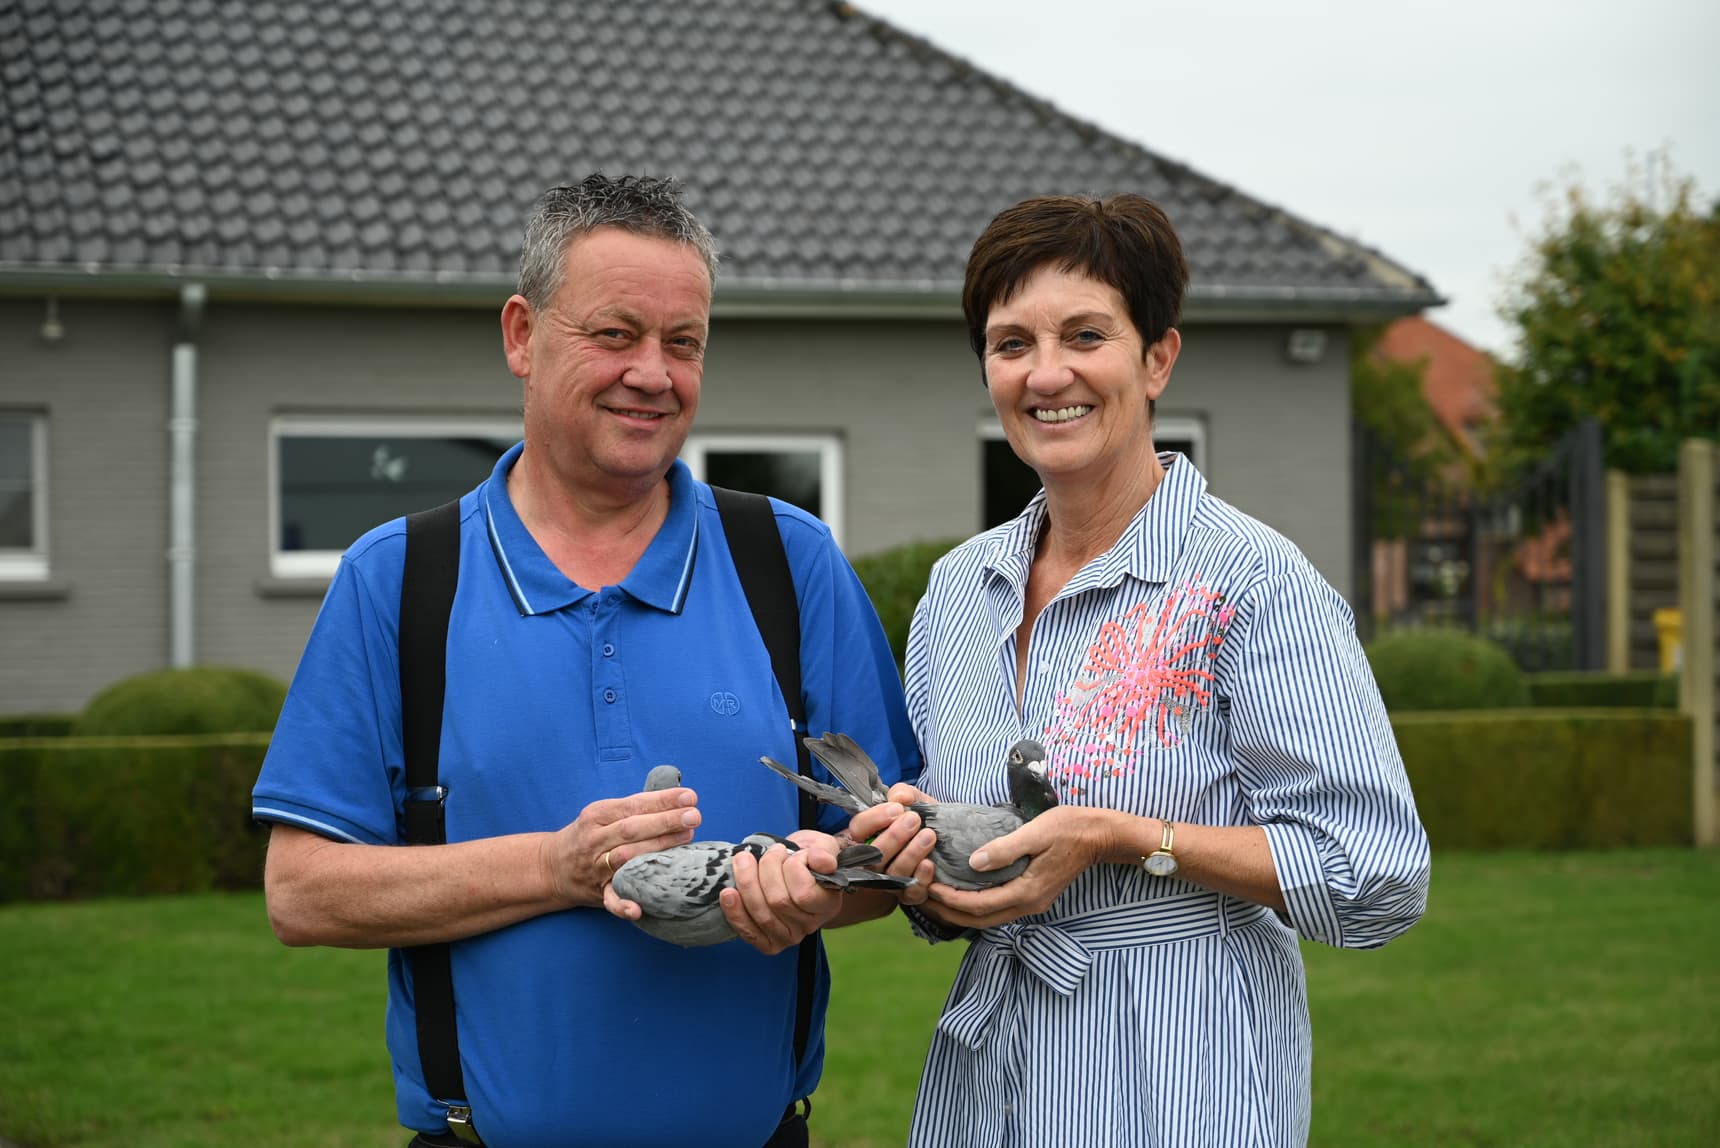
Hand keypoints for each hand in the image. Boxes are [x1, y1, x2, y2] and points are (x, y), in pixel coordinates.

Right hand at [542, 784, 701, 914]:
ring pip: (626, 858)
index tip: (690, 797)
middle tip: (694, 817)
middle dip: (665, 821)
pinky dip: (624, 905)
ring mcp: (595, 867)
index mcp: (597, 815)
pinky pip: (610, 899)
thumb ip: (634, 808)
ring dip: (657, 849)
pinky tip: (639, 909)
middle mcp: (595, 839)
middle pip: (632, 829)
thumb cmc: (590, 835)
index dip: (662, 801)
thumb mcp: (603, 814)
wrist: (551, 866)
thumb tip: (678, 799)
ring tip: (686, 839)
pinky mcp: (597, 892)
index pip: (633, 805)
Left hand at [719, 838, 845, 954]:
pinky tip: (727, 893)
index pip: (803, 894)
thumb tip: (821, 860)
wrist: (798, 873)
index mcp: (828, 904)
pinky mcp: (769, 943)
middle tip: (768, 851)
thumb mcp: (823, 848)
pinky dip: (735, 912)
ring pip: (760, 914)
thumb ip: (825, 853)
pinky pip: (749, 932)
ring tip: (743, 860)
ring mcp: (788, 937)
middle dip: (766, 869)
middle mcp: (809, 926)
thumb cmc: (810, 860)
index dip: (793, 868)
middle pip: (778, 902)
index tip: (791, 852)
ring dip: (746, 883)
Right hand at [845, 798, 937, 905]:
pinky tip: (930, 863)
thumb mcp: (916, 802)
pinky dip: (920, 877)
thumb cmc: (925, 819)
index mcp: (867, 835)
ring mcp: (890, 880)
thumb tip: (899, 796)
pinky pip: (910, 892)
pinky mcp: (909, 894)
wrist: (950, 839)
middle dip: (894, 837)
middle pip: (873, 855)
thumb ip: (905, 794)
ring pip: (892, 872)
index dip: (874, 819)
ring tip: (929, 835)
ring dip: (910, 854)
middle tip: (914, 819)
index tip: (897, 808)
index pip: (858, 829)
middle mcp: (874, 860)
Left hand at [920, 805, 1114, 929]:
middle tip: (921, 898)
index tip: (928, 886)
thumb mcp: (1035, 832)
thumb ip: (1004, 849)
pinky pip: (998, 909)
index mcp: (1027, 891)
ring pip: (989, 918)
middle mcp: (1028, 904)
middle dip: (949, 912)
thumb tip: (973, 863)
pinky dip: (976, 906)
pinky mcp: (1033, 895)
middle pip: (980, 921)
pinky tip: (963, 893)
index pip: (979, 905)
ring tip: (935, 898)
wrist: (1098, 835)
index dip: (951, 899)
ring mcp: (1032, 902)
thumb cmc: (1068, 828)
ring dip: (961, 912)